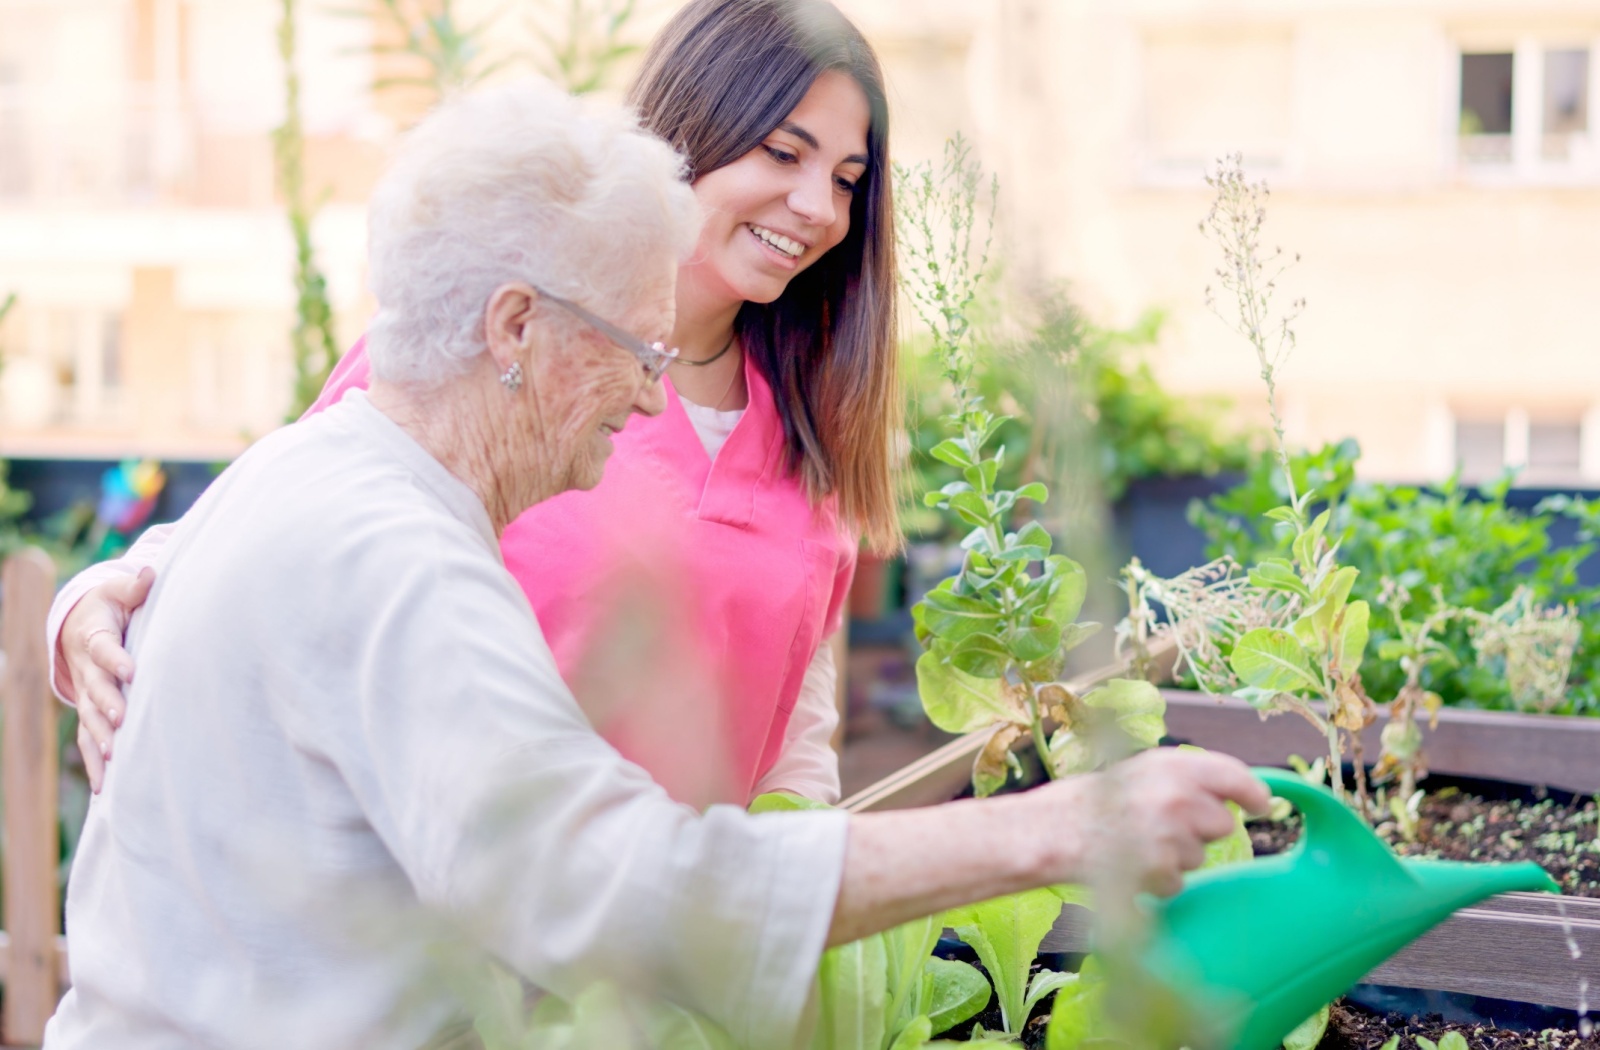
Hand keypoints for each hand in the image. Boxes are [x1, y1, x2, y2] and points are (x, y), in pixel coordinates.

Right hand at [59, 569, 154, 791]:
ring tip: (113, 755)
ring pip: (89, 719)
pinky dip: (96, 762)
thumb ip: (135, 587)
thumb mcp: (119, 592)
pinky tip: (106, 786)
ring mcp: (85, 694)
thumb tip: (149, 573)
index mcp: (93, 636)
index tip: (131, 670)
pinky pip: (89, 740)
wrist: (78, 626)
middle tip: (121, 720)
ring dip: (100, 737)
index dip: (116, 659)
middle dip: (107, 704)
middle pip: (95, 688)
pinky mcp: (89, 713)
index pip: (104, 648)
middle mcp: (86, 669)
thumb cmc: (111, 606)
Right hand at [1036, 747, 1270, 896]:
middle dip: (1199, 830)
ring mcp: (1170, 834)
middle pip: (1221, 824)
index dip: (1254, 793)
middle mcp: (1178, 796)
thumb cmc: (1090, 801)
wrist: (1048, 831)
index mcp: (1173, 764)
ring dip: (1175, 857)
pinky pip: (1178, 881)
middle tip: (1158, 825)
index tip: (1262, 805)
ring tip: (1134, 844)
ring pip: (1199, 856)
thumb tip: (1234, 793)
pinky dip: (1157, 880)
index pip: (1235, 776)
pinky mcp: (1160, 869)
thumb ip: (1185, 777)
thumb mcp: (1138, 771)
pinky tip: (1129, 864)